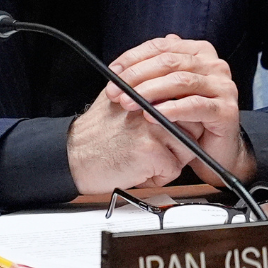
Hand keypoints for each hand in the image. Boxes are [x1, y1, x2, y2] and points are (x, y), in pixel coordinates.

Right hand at [66, 88, 198, 194]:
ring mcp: (153, 126)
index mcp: (147, 91)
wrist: (73, 156)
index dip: (180, 124)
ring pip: (187, 149)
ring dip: (170, 162)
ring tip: (144, 159)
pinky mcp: (151, 149)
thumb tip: (177, 98)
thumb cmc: (96, 134)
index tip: (168, 132)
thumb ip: (148, 97)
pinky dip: (158, 177)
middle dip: (181, 143)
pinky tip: (137, 169)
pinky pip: (173, 169)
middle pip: (193, 125)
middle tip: (153, 148)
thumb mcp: (120, 101)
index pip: (186, 104)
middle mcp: (152, 104)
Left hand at [106, 35, 255, 186]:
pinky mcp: (226, 109)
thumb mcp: (164, 92)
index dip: (133, 58)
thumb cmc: (185, 119)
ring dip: (149, 92)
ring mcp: (223, 85)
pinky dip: (170, 109)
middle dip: (137, 76)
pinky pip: (195, 105)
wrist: (211, 151)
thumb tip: (117, 68)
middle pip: (169, 62)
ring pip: (180, 81)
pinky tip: (152, 115)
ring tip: (129, 103)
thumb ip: (147, 75)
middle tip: (115, 91)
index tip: (112, 72)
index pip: (161, 47)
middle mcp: (214, 64)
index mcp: (198, 52)